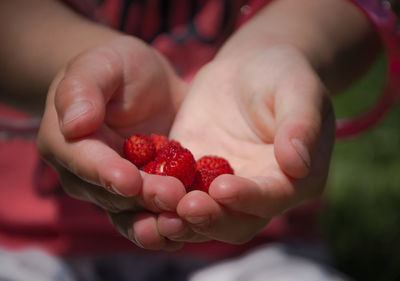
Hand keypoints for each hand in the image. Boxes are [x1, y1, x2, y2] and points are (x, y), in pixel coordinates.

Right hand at [37, 36, 187, 249]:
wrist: (146, 86)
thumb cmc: (119, 68)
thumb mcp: (103, 63)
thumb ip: (83, 89)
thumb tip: (73, 125)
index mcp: (67, 141)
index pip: (83, 162)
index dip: (106, 173)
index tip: (129, 181)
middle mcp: (86, 174)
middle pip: (112, 194)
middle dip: (142, 198)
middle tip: (173, 198)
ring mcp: (115, 189)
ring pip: (131, 215)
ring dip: (156, 223)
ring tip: (182, 222)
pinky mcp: (144, 194)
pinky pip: (152, 215)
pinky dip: (170, 224)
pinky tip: (194, 227)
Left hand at [157, 45, 334, 243]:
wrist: (249, 68)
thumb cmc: (282, 74)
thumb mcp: (298, 91)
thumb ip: (300, 125)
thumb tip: (298, 164)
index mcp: (293, 178)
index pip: (272, 198)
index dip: (249, 198)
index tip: (222, 188)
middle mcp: (258, 191)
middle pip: (235, 221)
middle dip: (210, 218)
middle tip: (184, 208)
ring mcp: (223, 186)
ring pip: (203, 215)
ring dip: (181, 219)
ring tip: (157, 214)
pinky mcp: (192, 174)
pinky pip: (176, 193)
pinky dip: (160, 201)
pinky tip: (139, 196)